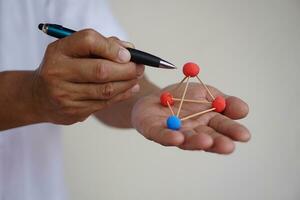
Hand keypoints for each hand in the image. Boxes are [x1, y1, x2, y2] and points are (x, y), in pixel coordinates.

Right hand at [32, 29, 143, 124]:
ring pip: (106, 90)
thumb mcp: (73, 50)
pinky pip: (104, 103)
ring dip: (127, 83)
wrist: (39, 97)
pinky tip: (130, 88)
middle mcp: (58, 73)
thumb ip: (101, 45)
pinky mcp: (73, 112)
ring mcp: (64, 95)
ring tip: (136, 77)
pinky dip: (122, 95)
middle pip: (101, 70)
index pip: (88, 42)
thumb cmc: (63, 68)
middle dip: (127, 69)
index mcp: (58, 51)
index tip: (128, 54)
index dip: (112, 47)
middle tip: (140, 67)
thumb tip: (130, 50)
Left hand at [132, 83, 249, 153]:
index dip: (233, 132)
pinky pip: (162, 135)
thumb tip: (244, 110)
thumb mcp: (207, 93)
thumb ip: (224, 101)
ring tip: (206, 141)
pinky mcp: (155, 131)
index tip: (245, 135)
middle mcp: (193, 131)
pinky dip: (169, 137)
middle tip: (228, 146)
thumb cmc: (183, 96)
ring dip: (196, 141)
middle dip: (218, 142)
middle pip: (207, 138)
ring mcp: (175, 133)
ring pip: (186, 139)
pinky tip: (177, 138)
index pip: (223, 128)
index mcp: (208, 122)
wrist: (156, 96)